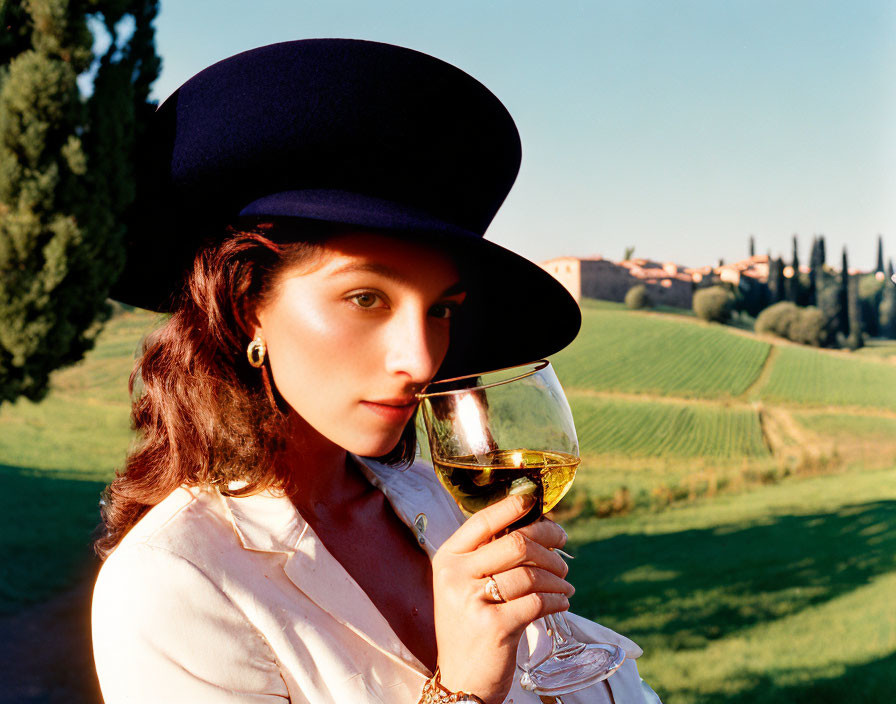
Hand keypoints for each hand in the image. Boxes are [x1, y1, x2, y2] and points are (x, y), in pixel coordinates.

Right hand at [431, 495, 572, 703]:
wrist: (462, 680)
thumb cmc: (470, 626)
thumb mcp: (466, 586)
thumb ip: (488, 557)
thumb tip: (534, 525)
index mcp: (448, 559)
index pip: (482, 521)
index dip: (511, 506)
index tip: (534, 500)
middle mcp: (455, 576)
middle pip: (515, 543)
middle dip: (548, 543)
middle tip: (563, 551)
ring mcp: (472, 601)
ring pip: (531, 574)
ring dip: (557, 578)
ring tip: (565, 585)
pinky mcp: (494, 626)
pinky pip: (537, 602)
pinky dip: (557, 600)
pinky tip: (562, 602)